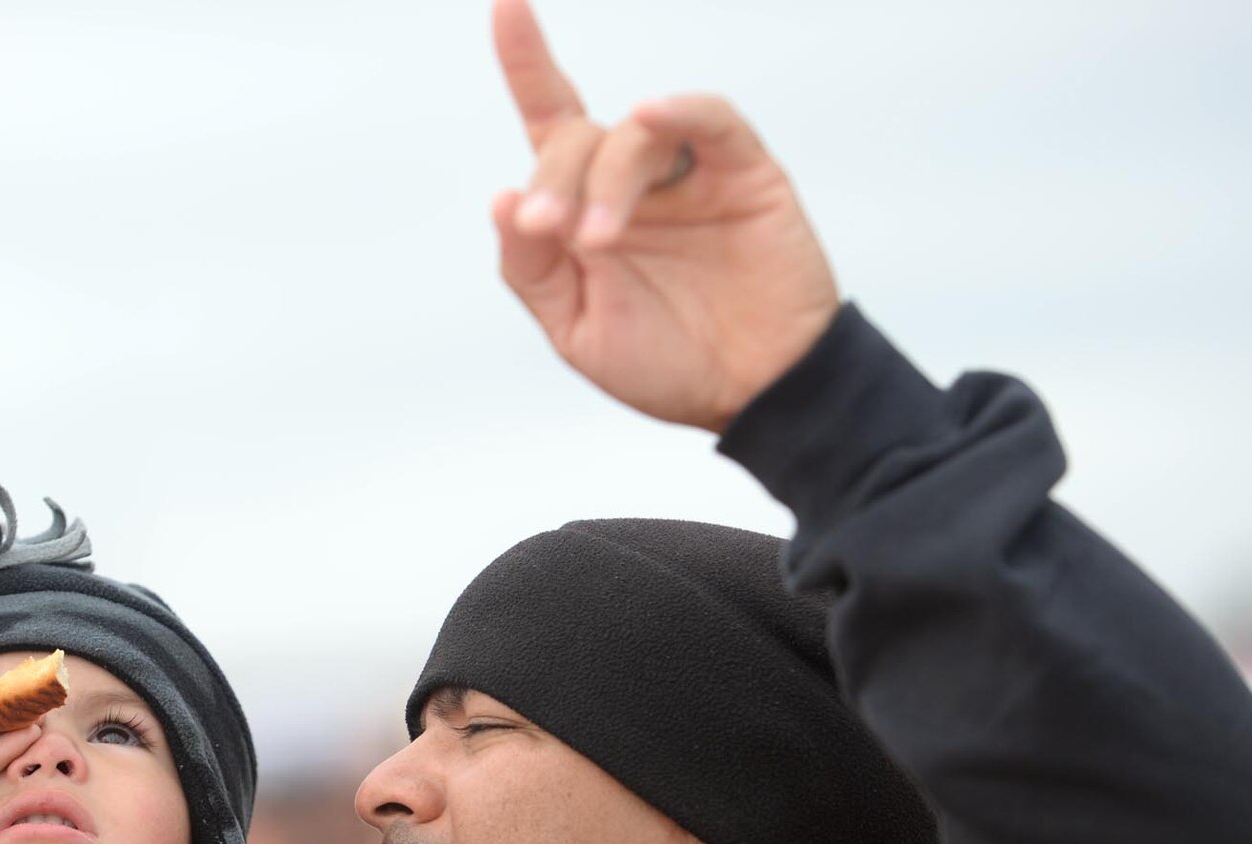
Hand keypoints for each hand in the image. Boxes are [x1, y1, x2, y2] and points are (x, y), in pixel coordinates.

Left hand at [490, 0, 839, 431]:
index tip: (506, 5)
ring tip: (600, 243)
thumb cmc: (668, 364)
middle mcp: (634, 181)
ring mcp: (689, 174)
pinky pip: (709, 120)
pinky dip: (679, 110)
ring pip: (632, 135)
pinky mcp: (743, 172)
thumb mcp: (577, 329)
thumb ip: (532, 270)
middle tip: (550, 233)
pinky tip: (653, 114)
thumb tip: (501, 199)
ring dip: (605, 182)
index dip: (527, 62)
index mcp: (587, 210)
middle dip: (553, 181)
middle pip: (576, 140)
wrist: (750, 397)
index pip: (550, 122)